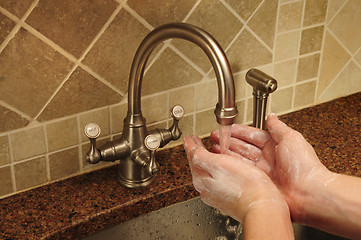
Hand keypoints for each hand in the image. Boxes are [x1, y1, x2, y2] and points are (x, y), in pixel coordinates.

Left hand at [183, 135, 287, 222]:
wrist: (262, 208)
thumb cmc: (245, 186)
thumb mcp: (219, 164)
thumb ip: (201, 157)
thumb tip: (190, 149)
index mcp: (202, 179)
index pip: (192, 157)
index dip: (190, 144)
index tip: (188, 138)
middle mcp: (206, 189)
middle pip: (198, 166)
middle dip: (197, 153)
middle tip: (196, 142)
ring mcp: (216, 196)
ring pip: (207, 174)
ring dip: (206, 161)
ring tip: (208, 152)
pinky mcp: (228, 200)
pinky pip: (217, 181)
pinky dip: (216, 171)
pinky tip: (222, 169)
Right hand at [210, 114, 335, 221]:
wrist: (309, 193)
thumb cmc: (304, 166)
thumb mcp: (291, 138)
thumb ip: (278, 127)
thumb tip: (271, 116)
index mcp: (275, 146)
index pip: (252, 135)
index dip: (238, 131)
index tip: (227, 127)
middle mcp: (267, 159)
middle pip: (243, 147)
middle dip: (228, 141)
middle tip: (216, 137)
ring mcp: (262, 172)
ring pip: (240, 159)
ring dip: (226, 153)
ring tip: (214, 148)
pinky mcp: (258, 184)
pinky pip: (241, 173)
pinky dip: (230, 167)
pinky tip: (221, 163)